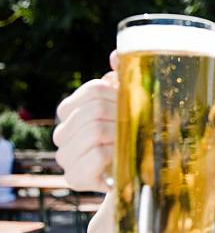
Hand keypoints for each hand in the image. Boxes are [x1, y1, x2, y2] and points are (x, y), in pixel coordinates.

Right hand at [53, 50, 118, 191]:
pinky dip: (115, 153)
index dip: (118, 95)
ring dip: (120, 134)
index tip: (131, 104)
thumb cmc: (129, 136)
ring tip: (131, 140)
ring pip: (95, 131)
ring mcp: (64, 156)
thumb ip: (121, 79)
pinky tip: (122, 158)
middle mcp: (61, 133)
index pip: (93, 90)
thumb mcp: (126, 106)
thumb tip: (115, 55)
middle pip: (95, 109)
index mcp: (70, 111)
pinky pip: (97, 155)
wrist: (131, 177)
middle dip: (121, 115)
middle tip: (136, 125)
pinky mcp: (74, 177)